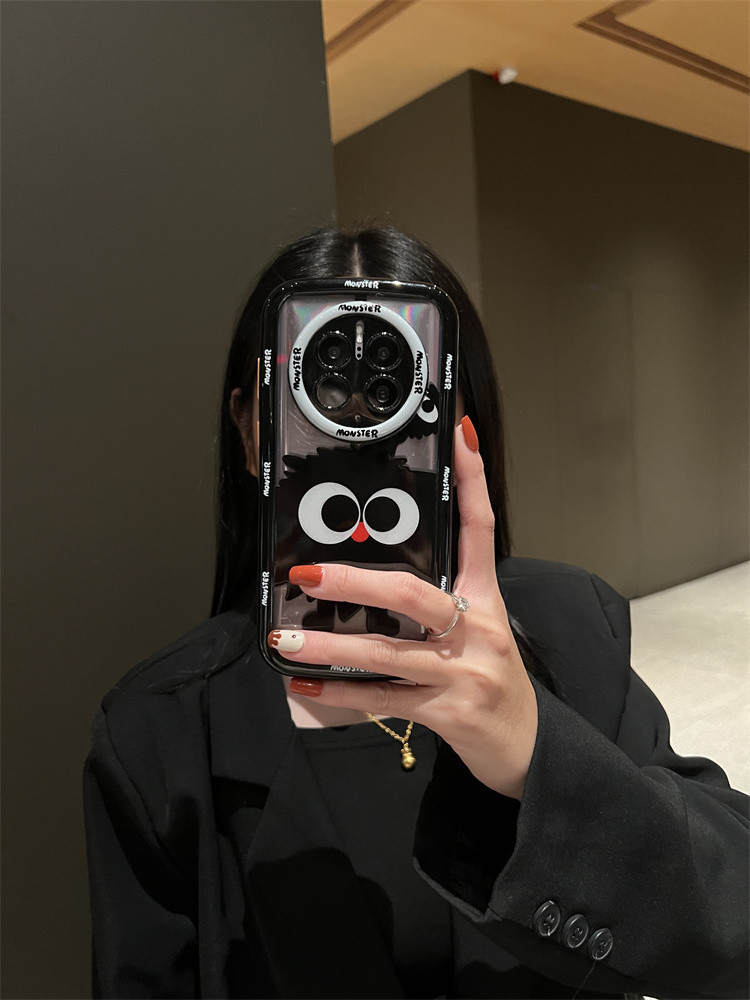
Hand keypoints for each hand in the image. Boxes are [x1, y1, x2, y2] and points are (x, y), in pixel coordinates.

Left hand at [268, 416, 538, 800]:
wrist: (525, 745)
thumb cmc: (490, 676)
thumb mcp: (479, 626)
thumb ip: (439, 597)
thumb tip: (374, 571)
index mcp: (486, 597)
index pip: (480, 526)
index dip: (471, 479)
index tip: (458, 435)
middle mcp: (478, 628)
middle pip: (414, 592)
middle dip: (356, 581)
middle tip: (307, 572)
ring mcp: (463, 672)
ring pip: (388, 652)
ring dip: (330, 645)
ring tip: (287, 637)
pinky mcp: (447, 710)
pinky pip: (383, 699)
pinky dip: (339, 693)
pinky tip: (304, 684)